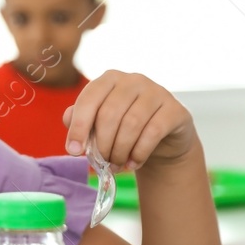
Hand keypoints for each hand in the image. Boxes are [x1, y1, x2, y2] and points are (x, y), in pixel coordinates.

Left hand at [62, 70, 197, 171]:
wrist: (162, 141)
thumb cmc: (122, 129)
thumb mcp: (98, 124)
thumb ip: (79, 120)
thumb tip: (69, 124)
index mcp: (109, 79)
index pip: (89, 99)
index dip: (78, 127)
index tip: (73, 151)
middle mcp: (133, 80)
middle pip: (110, 114)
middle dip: (102, 144)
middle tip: (101, 163)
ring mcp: (157, 92)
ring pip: (131, 124)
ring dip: (120, 151)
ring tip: (115, 165)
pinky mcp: (175, 109)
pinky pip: (153, 132)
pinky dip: (139, 153)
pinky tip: (133, 163)